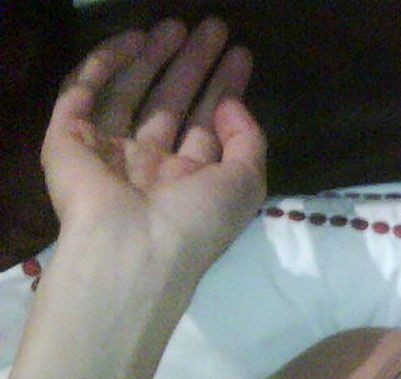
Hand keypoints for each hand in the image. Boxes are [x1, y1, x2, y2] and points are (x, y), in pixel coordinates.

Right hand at [41, 19, 265, 273]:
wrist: (134, 247)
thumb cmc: (196, 221)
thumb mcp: (244, 183)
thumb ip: (248, 141)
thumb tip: (232, 103)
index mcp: (188, 182)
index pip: (206, 125)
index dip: (223, 89)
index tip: (240, 55)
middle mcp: (148, 166)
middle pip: (171, 104)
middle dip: (192, 66)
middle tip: (212, 29)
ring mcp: (107, 151)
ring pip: (130, 93)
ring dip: (153, 58)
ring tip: (177, 26)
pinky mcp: (68, 139)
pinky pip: (84, 92)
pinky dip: (106, 64)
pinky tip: (134, 39)